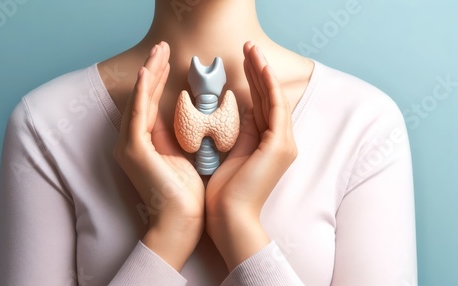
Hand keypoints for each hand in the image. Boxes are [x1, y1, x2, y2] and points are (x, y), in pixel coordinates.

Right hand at [113, 42, 203, 270]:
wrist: (181, 221)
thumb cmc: (186, 193)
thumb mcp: (182, 156)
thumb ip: (176, 135)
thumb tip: (184, 114)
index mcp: (144, 143)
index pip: (150, 104)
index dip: (158, 81)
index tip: (168, 61)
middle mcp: (132, 142)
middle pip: (142, 99)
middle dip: (152, 71)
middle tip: (162, 47)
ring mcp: (130, 146)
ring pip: (139, 102)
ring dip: (148, 75)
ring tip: (158, 52)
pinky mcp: (134, 150)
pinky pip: (138, 115)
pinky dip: (141, 93)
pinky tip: (146, 73)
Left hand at [205, 42, 297, 269]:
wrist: (230, 218)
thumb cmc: (226, 193)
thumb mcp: (232, 155)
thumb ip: (240, 132)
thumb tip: (239, 110)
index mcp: (269, 144)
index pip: (262, 105)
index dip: (253, 81)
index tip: (242, 62)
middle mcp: (281, 141)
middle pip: (269, 97)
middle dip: (259, 71)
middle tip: (249, 46)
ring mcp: (283, 143)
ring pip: (273, 98)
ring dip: (263, 72)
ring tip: (253, 49)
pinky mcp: (279, 145)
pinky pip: (275, 108)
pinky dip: (269, 87)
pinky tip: (260, 68)